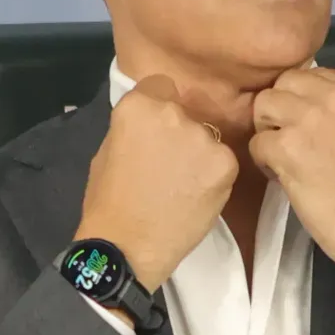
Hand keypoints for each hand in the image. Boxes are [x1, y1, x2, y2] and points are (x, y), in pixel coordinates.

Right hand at [74, 75, 238, 293]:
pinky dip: (214, 175)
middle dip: (181, 131)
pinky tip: (197, 195)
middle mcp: (174, 113)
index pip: (162, 86)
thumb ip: (134, 127)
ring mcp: (203, 137)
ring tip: (182, 185)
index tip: (158, 129)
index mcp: (138, 106)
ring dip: (199, 154)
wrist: (127, 248)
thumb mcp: (108, 150)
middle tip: (169, 164)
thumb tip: (151, 124)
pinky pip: (223, 161)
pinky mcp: (226, 163)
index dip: (160, 105)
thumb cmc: (108, 202)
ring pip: (208, 137)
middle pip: (187, 112)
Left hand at [250, 67, 334, 268]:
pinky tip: (284, 176)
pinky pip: (256, 142)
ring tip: (286, 157)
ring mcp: (310, 119)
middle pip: (282, 84)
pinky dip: (263, 161)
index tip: (307, 126)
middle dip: (279, 110)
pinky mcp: (288, 146)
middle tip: (290, 140)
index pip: (307, 73)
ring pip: (263, 106)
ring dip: (268, 132)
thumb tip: (295, 98)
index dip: (298, 100)